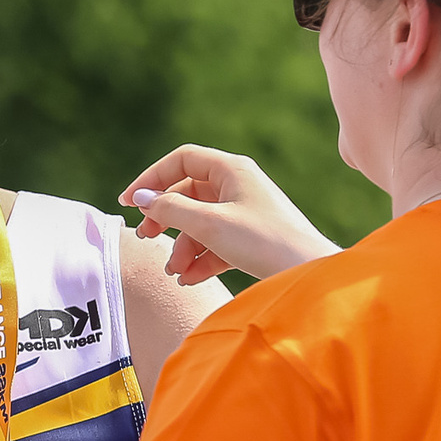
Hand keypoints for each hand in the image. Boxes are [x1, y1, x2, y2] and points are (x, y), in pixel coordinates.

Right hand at [122, 145, 337, 284]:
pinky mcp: (251, 237)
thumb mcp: (210, 223)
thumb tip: (142, 198)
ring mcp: (245, 212)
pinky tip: (190, 278)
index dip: (151, 178)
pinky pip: (216, 242)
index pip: (181, 161)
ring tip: (174, 270)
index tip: (129, 202)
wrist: (310, 272)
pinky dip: (200, 258)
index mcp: (231, 170)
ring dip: (182, 246)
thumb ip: (170, 209)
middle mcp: (238, 185)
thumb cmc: (264, 241)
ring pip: (200, 222)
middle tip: (146, 237)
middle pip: (188, 194)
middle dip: (165, 219)